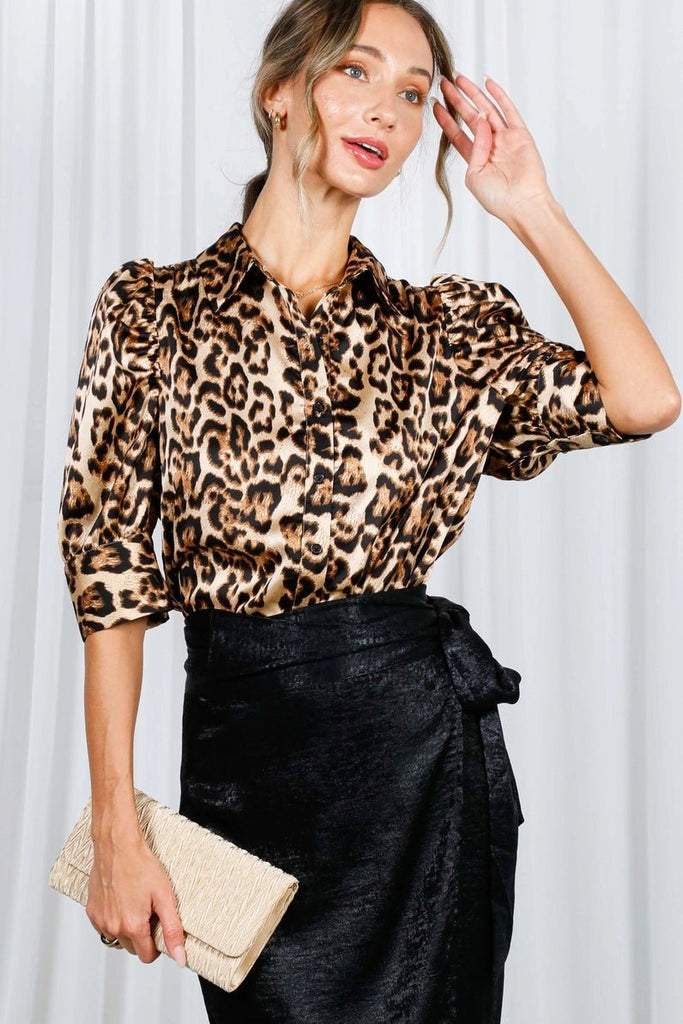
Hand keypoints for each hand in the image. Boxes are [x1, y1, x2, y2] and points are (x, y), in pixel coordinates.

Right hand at [87, 831, 186, 967]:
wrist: (117, 845)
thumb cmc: (141, 865)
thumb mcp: (165, 896)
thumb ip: (172, 929)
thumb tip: (180, 958)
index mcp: (133, 926)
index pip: (146, 956)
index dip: (156, 945)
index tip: (159, 928)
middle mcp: (113, 927)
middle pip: (132, 948)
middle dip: (142, 936)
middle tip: (149, 911)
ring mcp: (100, 920)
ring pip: (117, 939)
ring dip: (127, 929)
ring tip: (135, 904)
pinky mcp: (92, 911)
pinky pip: (104, 927)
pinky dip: (114, 920)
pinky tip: (121, 902)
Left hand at [432, 73, 553, 223]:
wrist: (522, 205)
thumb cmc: (498, 199)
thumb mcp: (474, 177)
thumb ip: (473, 151)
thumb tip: (479, 124)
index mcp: (476, 159)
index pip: (457, 134)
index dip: (446, 119)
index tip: (435, 105)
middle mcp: (490, 146)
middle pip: (469, 117)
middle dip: (456, 100)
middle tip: (444, 84)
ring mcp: (505, 139)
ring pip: (487, 110)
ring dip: (474, 94)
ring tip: (460, 79)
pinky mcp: (520, 135)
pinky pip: (509, 111)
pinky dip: (499, 96)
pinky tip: (488, 84)